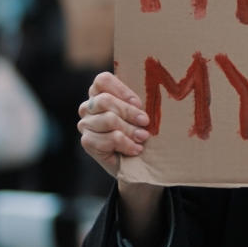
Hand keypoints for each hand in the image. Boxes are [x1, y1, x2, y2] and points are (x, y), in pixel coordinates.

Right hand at [78, 72, 164, 246]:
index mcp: (101, 93)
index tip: (139, 103)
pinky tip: (135, 149)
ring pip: (108, 120)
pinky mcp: (87, 142)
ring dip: (130, 130)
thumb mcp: (142, 114)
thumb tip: (161, 87)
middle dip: (130, 112)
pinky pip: (107, 139)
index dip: (121, 89)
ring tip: (143, 138)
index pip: (102, 80)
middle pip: (106, 100)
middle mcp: (89, 107)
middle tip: (146, 122)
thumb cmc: (142, 133)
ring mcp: (86, 124)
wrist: (138, 166)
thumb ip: (140, 102)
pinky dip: (125, 144)